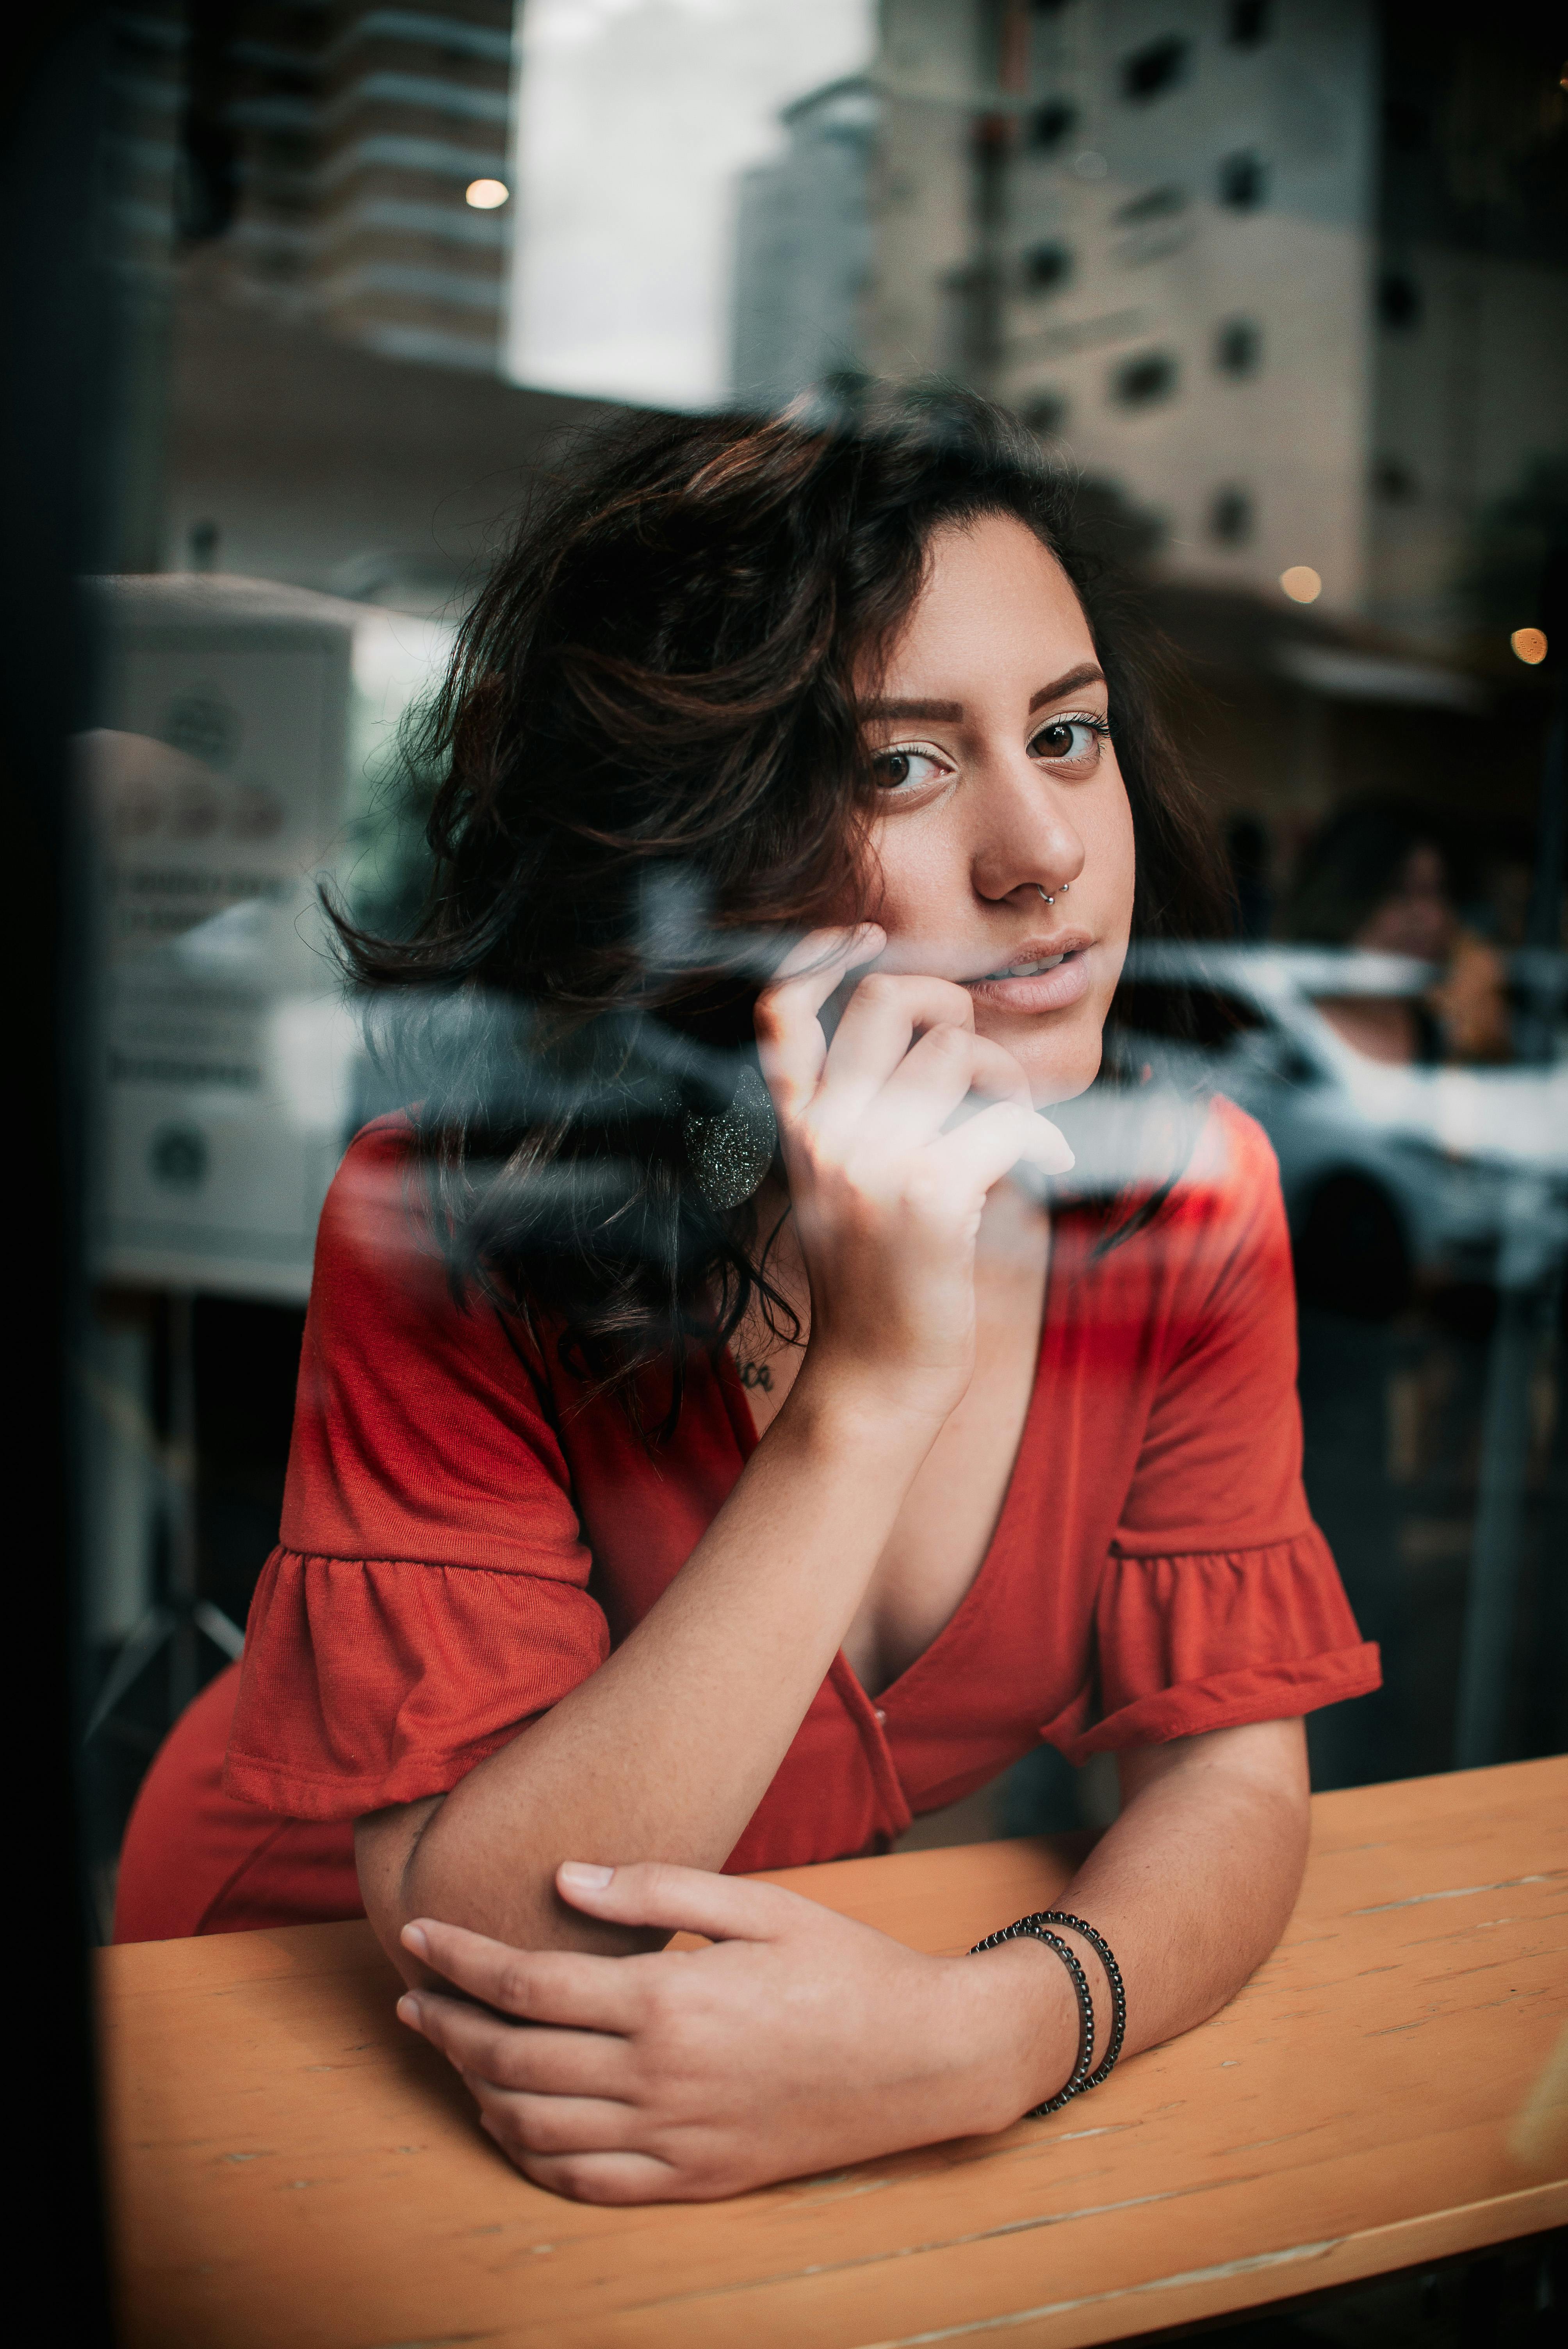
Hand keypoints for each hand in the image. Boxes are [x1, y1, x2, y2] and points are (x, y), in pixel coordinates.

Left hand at [395, 1859, 1069, 2202]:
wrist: (926, 2057)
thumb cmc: (845, 1967)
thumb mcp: (760, 1905)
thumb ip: (656, 1891)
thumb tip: (565, 1879)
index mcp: (669, 2001)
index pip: (525, 1985)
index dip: (459, 1960)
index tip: (417, 1935)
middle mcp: (660, 2078)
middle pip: (512, 2059)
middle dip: (445, 2026)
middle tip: (411, 1997)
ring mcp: (675, 2139)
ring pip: (535, 2128)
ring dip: (478, 2090)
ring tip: (455, 2053)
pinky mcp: (695, 2181)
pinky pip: (586, 2182)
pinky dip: (532, 2155)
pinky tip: (515, 2122)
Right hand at [753, 927, 1072, 1430]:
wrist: (875, 1376)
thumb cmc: (877, 1282)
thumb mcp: (845, 1186)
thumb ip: (864, 1117)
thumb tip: (946, 1044)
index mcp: (798, 1128)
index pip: (778, 1013)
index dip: (819, 956)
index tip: (867, 936)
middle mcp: (824, 1134)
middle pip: (888, 999)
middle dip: (953, 1005)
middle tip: (977, 1061)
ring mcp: (871, 1161)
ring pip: (959, 1050)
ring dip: (1009, 1077)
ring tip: (1016, 1124)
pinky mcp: (928, 1194)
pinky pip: (1008, 1121)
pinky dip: (1043, 1136)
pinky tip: (1053, 1164)